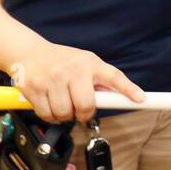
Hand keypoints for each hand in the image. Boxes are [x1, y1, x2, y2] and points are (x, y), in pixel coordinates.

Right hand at [13, 41, 144, 123]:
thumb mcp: (85, 63)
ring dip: (65, 116)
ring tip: (63, 104)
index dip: (128, 89)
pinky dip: (51, 116)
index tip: (141, 99)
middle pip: (85, 105)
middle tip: (80, 110)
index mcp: (90, 63)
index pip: (114, 77)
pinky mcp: (34, 88)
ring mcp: (51, 79)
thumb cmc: (63, 61)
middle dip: (83, 114)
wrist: (29, 52)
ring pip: (64, 113)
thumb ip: (101, 80)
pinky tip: (51, 105)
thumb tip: (120, 99)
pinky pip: (47, 115)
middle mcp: (72, 70)